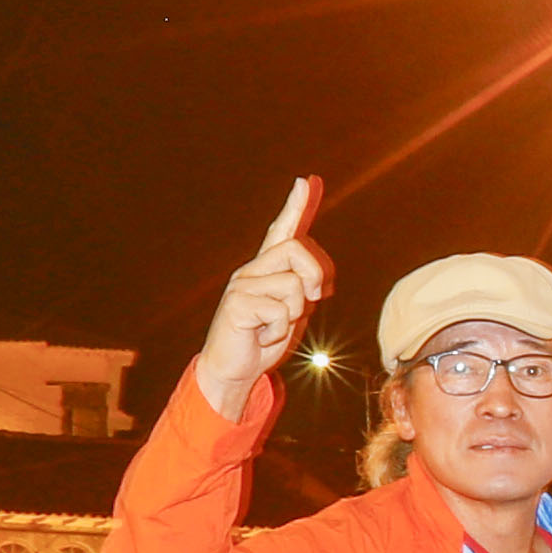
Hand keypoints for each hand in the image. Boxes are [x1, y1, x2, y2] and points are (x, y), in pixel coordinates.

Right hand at [195, 176, 327, 409]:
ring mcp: (242, 285)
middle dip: (314, 276)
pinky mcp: (237, 304)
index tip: (304, 181)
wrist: (234, 371)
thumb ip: (302, 293)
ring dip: (293, 314)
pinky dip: (279, 330)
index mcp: (266, 270)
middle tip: (308, 301)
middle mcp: (252, 271)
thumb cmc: (263, 341)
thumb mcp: (292, 314)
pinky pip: (280, 311)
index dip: (294, 206)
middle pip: (298, 250)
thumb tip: (317, 282)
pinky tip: (261, 336)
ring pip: (293, 286)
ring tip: (272, 327)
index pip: (281, 231)